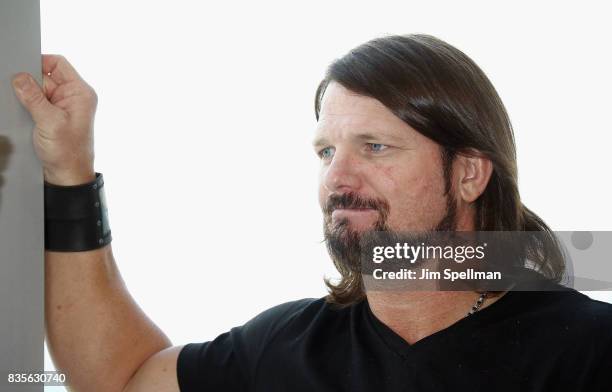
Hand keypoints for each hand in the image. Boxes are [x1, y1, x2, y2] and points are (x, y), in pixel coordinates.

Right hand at [12, 55, 96, 185]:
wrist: (67, 175)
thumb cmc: (68, 152)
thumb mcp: (49, 121)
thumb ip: (33, 97)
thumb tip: (20, 77)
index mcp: (80, 92)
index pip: (59, 63)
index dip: (39, 62)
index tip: (21, 68)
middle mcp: (73, 96)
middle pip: (44, 75)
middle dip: (30, 83)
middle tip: (24, 98)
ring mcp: (62, 106)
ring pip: (37, 89)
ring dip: (28, 97)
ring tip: (30, 113)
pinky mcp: (52, 115)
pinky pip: (35, 102)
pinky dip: (27, 106)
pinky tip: (27, 116)